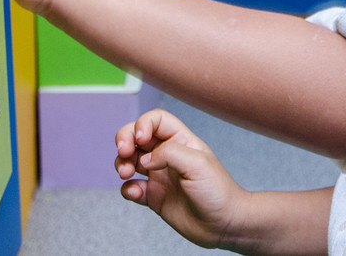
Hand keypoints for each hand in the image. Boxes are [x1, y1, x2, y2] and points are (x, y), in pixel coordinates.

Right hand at [116, 109, 247, 249]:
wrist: (223, 224)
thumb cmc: (217, 191)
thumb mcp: (197, 164)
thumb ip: (169, 154)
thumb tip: (144, 159)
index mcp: (181, 140)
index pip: (156, 120)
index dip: (143, 124)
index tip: (140, 139)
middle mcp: (167, 155)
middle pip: (136, 137)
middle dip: (124, 140)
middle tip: (123, 152)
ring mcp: (159, 175)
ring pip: (130, 161)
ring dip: (122, 164)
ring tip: (127, 174)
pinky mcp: (154, 196)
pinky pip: (131, 188)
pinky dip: (127, 188)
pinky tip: (136, 193)